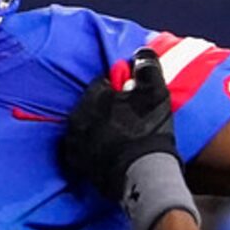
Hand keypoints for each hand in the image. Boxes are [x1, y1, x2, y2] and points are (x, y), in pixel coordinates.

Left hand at [64, 50, 196, 229]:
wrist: (143, 175)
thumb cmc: (149, 129)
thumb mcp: (155, 92)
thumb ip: (147, 67)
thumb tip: (141, 54)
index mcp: (91, 98)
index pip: (100, 85)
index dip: (117, 92)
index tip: (130, 102)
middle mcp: (76, 119)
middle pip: (90, 108)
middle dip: (104, 110)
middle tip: (126, 120)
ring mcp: (74, 145)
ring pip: (86, 129)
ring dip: (98, 130)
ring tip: (120, 139)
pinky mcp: (78, 167)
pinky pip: (84, 152)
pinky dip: (94, 151)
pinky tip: (111, 154)